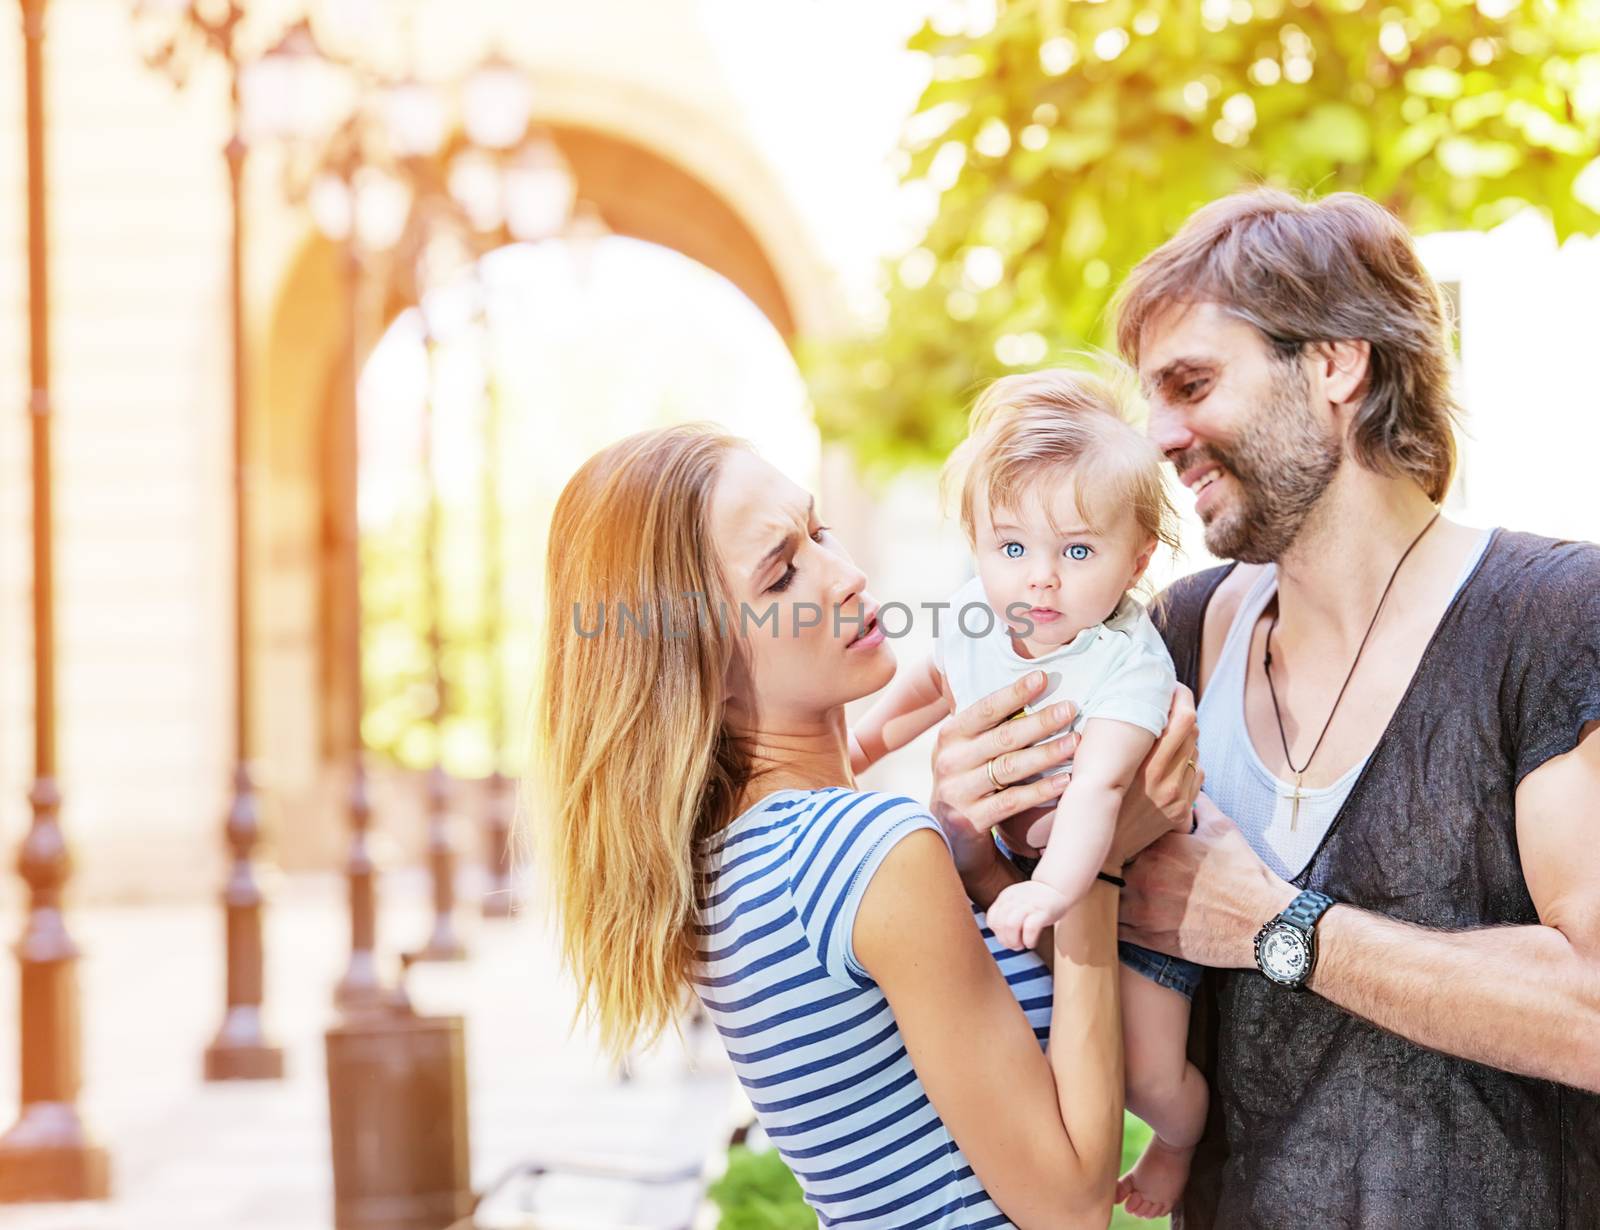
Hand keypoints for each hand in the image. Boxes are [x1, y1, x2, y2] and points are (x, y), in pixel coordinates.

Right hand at [927, 670, 1079, 885]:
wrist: (947, 836)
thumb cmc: (968, 781)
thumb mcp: (966, 751)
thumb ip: (988, 726)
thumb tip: (1030, 686)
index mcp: (950, 736)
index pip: (984, 709)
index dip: (1013, 693)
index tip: (1042, 678)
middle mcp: (950, 761)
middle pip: (1002, 737)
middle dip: (1039, 721)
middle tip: (1070, 708)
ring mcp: (958, 792)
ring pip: (1009, 768)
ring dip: (1046, 753)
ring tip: (1075, 742)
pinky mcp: (971, 820)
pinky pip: (1012, 801)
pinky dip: (1041, 790)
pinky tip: (1065, 781)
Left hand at [987, 879, 1072, 951]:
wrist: (1057, 887)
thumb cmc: (1036, 900)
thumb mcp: (1016, 901)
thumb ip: (1006, 914)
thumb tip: (1001, 938)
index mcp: (1006, 897)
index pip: (991, 919)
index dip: (997, 933)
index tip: (1006, 938)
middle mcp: (1015, 900)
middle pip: (1000, 924)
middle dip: (1005, 941)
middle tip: (1015, 945)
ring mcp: (1029, 905)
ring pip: (1011, 925)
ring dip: (1014, 941)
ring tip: (1022, 945)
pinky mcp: (1043, 911)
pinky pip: (1030, 928)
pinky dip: (1028, 940)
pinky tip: (1031, 943)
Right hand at [1107, 685, 1202, 867]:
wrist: (1103, 846)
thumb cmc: (1094, 797)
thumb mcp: (1103, 765)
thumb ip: (1125, 739)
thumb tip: (1135, 706)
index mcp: (1147, 766)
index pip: (1183, 721)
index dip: (1183, 698)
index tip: (1173, 688)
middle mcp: (1168, 781)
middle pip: (1193, 732)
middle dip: (1183, 713)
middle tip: (1169, 704)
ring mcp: (1179, 797)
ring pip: (1196, 752)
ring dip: (1185, 740)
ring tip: (1165, 737)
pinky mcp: (1182, 810)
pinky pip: (1197, 774)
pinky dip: (1188, 763)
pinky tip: (1170, 764)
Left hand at [1119, 794, 1297, 966]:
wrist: (1264, 924)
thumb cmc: (1245, 876)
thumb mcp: (1223, 830)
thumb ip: (1199, 806)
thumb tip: (1189, 789)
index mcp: (1158, 846)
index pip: (1119, 834)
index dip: (1115, 837)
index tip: (1113, 838)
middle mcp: (1145, 875)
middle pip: (1106, 866)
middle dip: (1105, 865)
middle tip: (1104, 865)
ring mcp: (1143, 909)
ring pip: (1105, 897)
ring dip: (1106, 894)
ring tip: (1108, 891)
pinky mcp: (1147, 938)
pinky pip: (1114, 928)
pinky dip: (1112, 921)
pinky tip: (1116, 916)